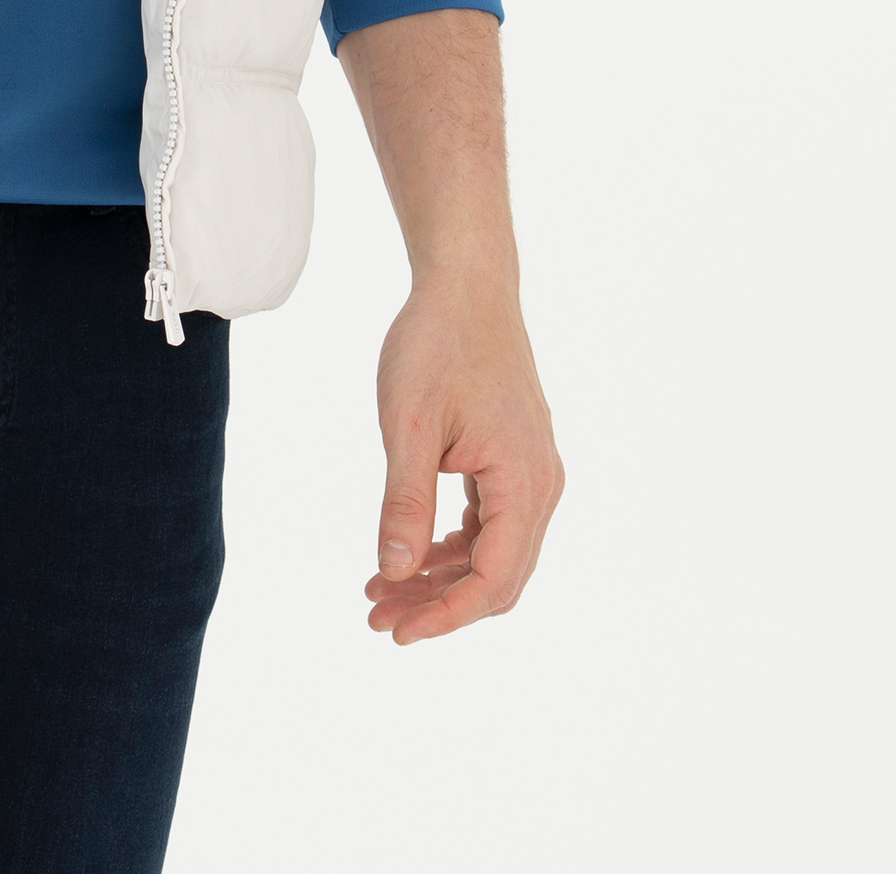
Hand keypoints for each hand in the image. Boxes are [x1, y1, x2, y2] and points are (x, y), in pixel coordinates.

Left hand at [365, 267, 561, 643]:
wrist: (466, 286)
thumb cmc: (436, 344)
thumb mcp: (409, 424)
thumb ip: (405, 502)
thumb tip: (397, 572)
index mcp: (523, 481)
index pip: (494, 580)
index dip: (445, 616)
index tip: (395, 631)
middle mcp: (541, 485)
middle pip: (498, 576)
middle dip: (439, 604)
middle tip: (377, 615)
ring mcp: (532, 473)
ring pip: (495, 553)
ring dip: (442, 578)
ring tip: (382, 588)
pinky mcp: (516, 460)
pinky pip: (493, 524)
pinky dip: (454, 546)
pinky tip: (413, 552)